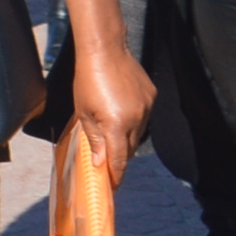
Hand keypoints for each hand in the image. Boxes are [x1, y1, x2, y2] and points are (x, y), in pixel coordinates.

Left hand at [69, 38, 154, 180]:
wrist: (105, 49)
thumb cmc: (87, 80)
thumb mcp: (84, 112)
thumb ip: (95, 139)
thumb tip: (101, 163)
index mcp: (117, 124)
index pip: (119, 160)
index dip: (115, 176)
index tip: (111, 186)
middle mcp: (137, 118)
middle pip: (130, 150)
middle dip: (119, 158)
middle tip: (107, 162)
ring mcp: (147, 107)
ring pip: (138, 134)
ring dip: (126, 139)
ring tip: (112, 133)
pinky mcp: (152, 96)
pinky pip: (144, 117)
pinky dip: (133, 121)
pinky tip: (121, 112)